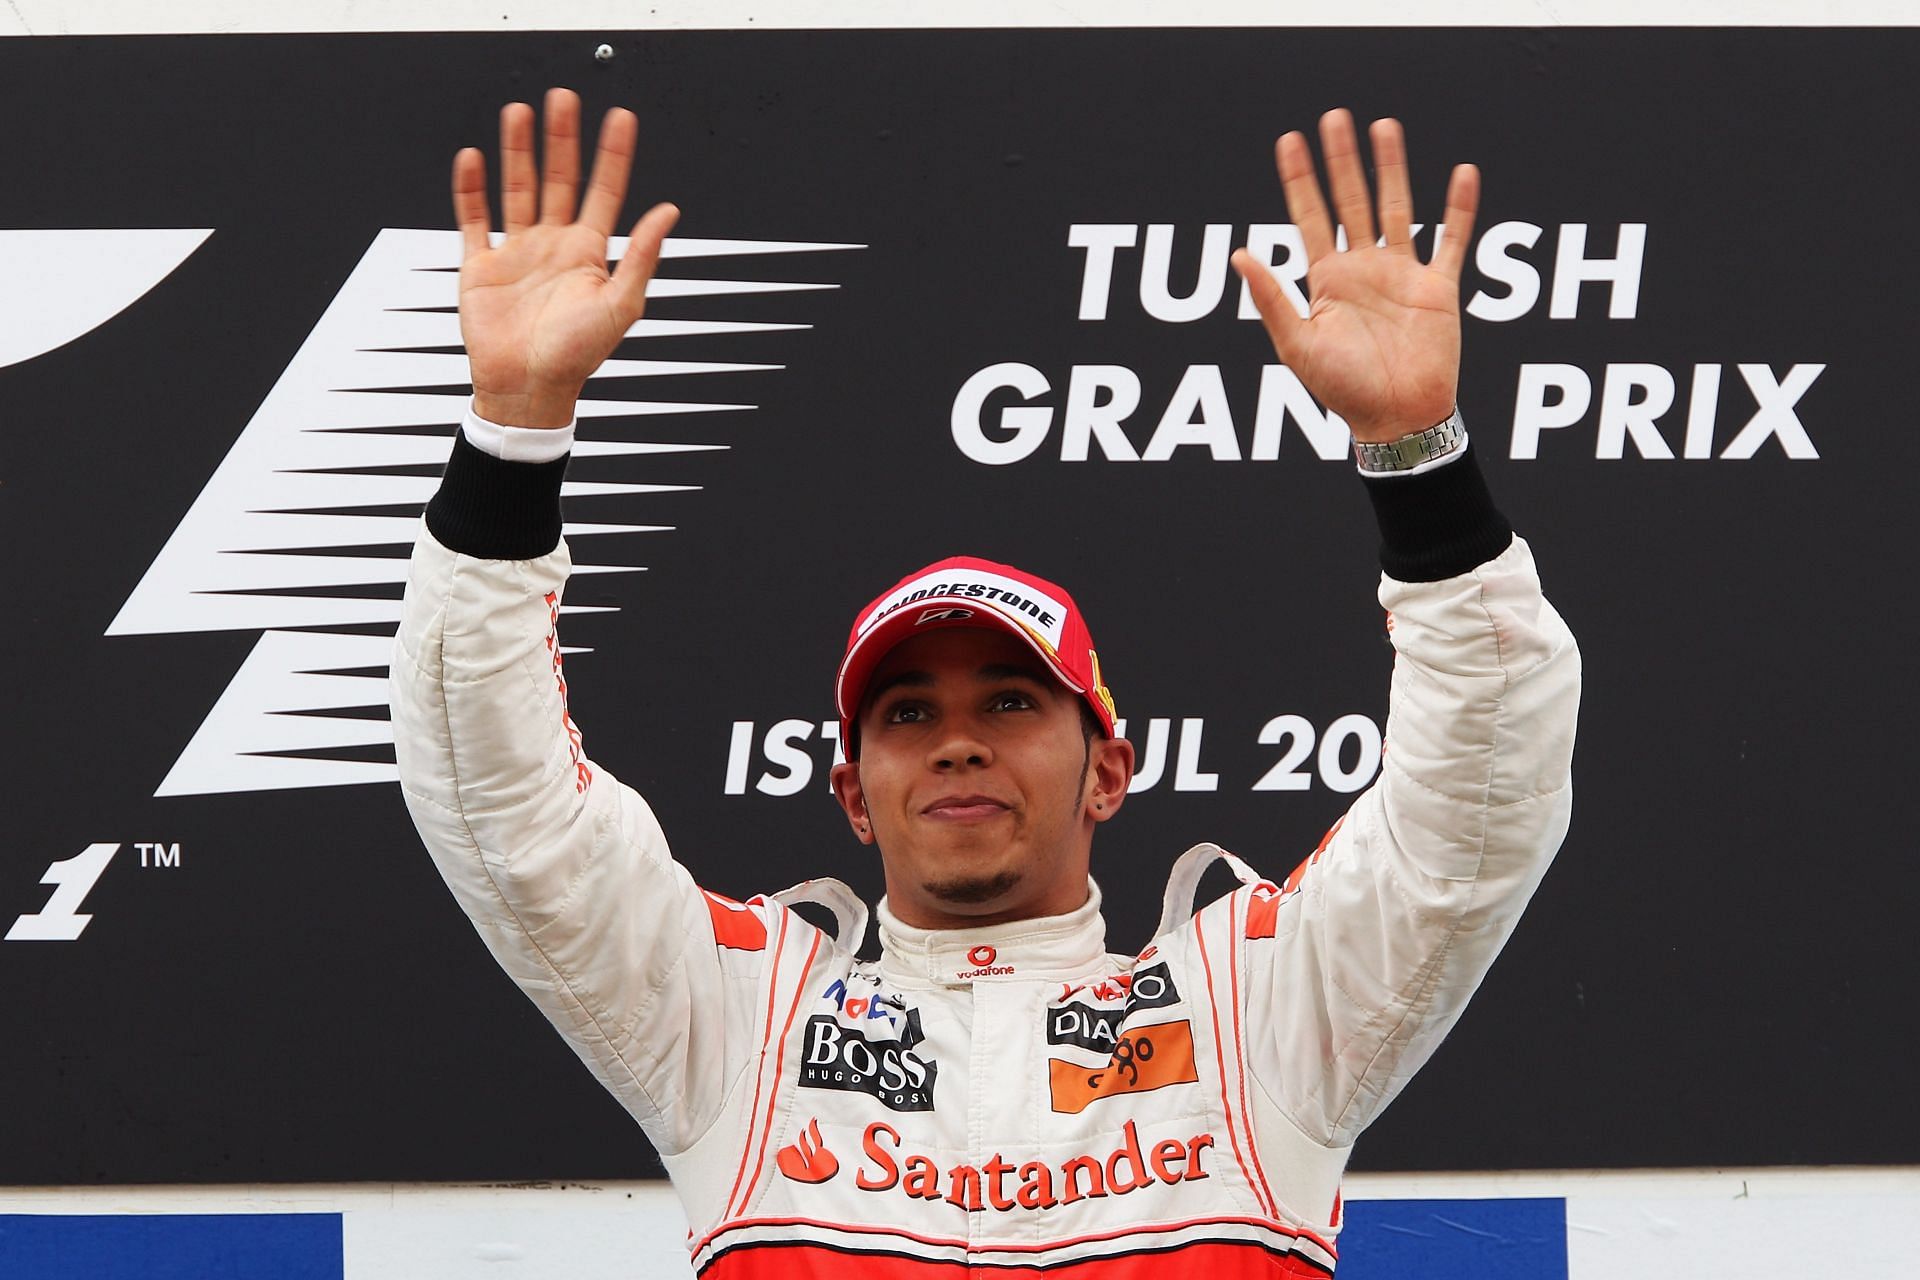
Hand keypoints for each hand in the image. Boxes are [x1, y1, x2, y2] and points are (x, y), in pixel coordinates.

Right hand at [452, 87, 679, 427]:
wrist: (526, 389)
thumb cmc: (576, 357)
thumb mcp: (620, 305)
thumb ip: (641, 255)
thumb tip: (668, 212)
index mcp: (588, 254)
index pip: (604, 191)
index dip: (613, 155)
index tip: (621, 119)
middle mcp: (553, 246)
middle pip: (558, 178)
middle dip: (562, 138)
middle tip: (564, 98)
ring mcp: (517, 252)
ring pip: (517, 188)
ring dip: (518, 151)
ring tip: (519, 113)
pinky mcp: (481, 266)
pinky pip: (474, 218)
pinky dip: (470, 189)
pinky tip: (472, 158)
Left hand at [1232, 110, 1477, 442]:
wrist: (1397, 420)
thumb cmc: (1343, 391)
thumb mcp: (1298, 346)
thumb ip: (1272, 299)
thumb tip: (1239, 254)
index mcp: (1326, 282)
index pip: (1308, 217)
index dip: (1299, 179)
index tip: (1290, 141)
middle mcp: (1362, 270)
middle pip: (1351, 201)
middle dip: (1342, 160)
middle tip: (1335, 117)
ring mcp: (1401, 275)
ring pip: (1397, 208)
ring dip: (1392, 168)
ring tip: (1384, 127)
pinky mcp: (1439, 289)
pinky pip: (1452, 240)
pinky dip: (1459, 208)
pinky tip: (1462, 173)